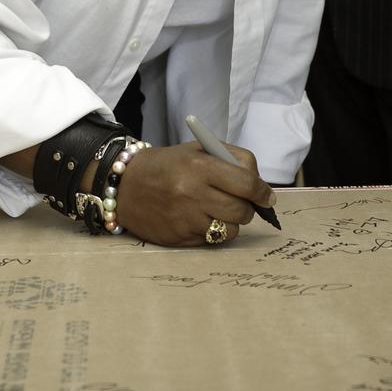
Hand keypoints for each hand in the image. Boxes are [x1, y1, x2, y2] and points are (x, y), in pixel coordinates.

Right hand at [114, 141, 274, 246]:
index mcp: (198, 166)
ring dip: (231, 221)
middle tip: (241, 202)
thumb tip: (259, 186)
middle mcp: (192, 193)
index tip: (267, 196)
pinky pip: (213, 240)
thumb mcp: (196, 150)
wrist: (124, 185)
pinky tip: (201, 219)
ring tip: (218, 210)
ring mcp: (185, 218)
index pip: (246, 182)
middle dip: (248, 207)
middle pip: (242, 209)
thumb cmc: (166, 165)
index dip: (262, 191)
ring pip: (231, 228)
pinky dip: (214, 231)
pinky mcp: (179, 238)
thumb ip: (229, 160)